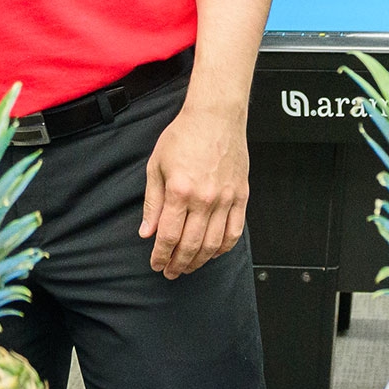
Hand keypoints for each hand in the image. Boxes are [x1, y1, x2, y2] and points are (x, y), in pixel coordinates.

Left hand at [139, 104, 249, 279]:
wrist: (215, 117)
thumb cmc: (184, 135)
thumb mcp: (156, 166)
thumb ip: (152, 202)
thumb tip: (147, 231)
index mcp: (179, 191)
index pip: (168, 236)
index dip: (160, 256)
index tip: (157, 264)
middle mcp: (204, 199)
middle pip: (190, 245)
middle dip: (178, 264)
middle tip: (170, 272)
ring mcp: (225, 199)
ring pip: (213, 244)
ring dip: (199, 260)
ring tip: (188, 266)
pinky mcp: (241, 196)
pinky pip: (234, 231)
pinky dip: (224, 248)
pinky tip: (213, 252)